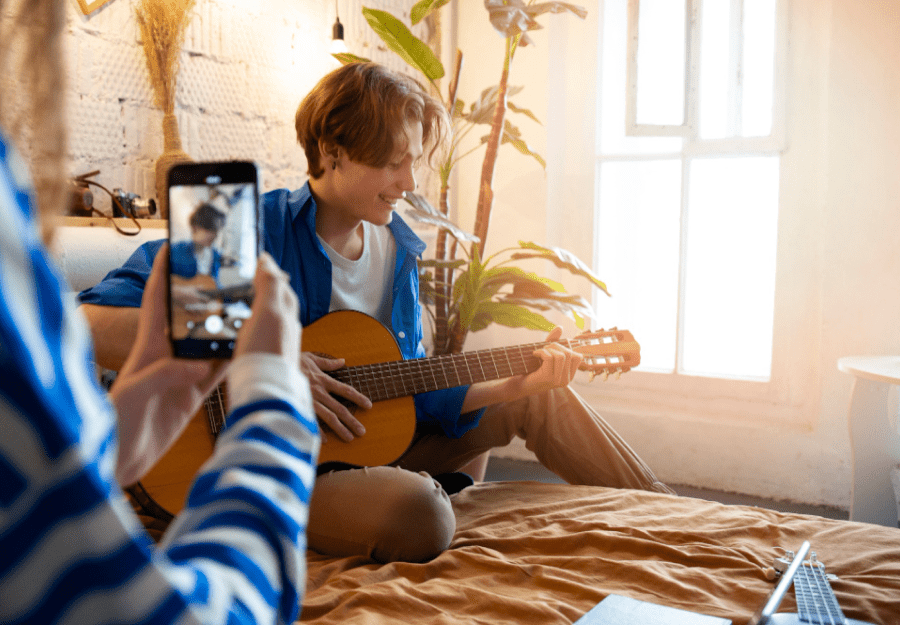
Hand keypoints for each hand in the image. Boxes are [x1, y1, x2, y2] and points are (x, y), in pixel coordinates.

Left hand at [109, 244, 226, 485]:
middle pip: (190, 316)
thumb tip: (197, 365)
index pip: (156, 300)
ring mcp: (181, 374)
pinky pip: (218, 372)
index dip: (163, 272)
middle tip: (229, 274)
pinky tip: (250, 350)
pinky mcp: (192, 396)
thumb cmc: (113, 424)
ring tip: (249, 307)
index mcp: (148, 346)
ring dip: (227, 327)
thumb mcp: (134, 394)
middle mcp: (167, 355)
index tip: (175, 245)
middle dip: (206, 294)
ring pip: (210, 342)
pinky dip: (234, 361)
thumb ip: (163, 375)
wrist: (116, 461)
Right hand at [233, 253, 299, 359]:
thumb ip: (269, 286)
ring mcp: (278, 344)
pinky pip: (262, 335)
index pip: (281, 284)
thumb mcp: (268, 311)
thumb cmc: (266, 351)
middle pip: (278, 301)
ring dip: (259, 307)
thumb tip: (268, 260)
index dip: (270, 271)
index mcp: (286, 312)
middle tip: (251, 277)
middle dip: (267, 288)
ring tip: (244, 301)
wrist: (266, 391)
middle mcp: (286, 327)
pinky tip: (243, 331)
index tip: (258, 259)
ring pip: (271, 319)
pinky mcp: (268, 359)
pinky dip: (253, 327)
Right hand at [301, 352, 370, 441]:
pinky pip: (310, 420)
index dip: (358, 398)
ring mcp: (309, 400)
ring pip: (328, 417)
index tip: (369, 405)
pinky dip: (317, 430)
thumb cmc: (292, 360)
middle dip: (352, 421)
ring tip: (349, 438)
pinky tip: (325, 440)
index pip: (346, 390)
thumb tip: (342, 361)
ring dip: (340, 428)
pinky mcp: (299, 406)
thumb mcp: (312, 358)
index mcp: (324, 380)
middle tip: (362, 432)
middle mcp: (319, 392)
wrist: (274, 365)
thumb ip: (328, 363)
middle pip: (340, 409)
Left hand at [458, 327, 583, 413]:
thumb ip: (554, 341)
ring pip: (561, 356)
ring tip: (540, 352)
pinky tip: (534, 355)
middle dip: (556, 346)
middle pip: (570, 354)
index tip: (552, 350)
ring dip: (549, 349)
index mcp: (569, 376)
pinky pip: (550, 358)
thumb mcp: (545, 354)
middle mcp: (567, 380)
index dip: (565, 348)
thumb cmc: (531, 369)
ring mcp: (558, 380)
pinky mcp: (549, 378)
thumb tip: (560, 327)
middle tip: (544, 349)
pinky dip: (541, 352)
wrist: (517, 384)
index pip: (578, 357)